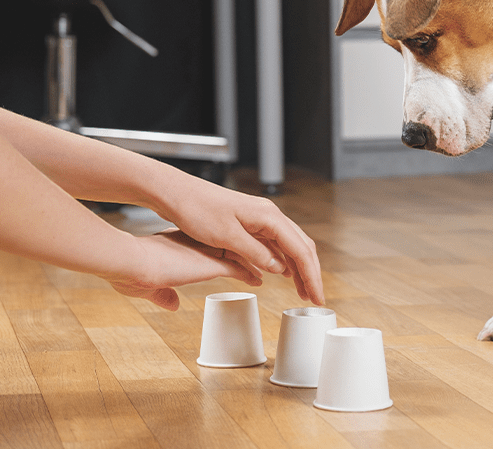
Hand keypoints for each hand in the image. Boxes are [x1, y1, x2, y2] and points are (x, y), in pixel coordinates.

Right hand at [103, 229, 263, 310]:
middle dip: (246, 253)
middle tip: (259, 260)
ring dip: (253, 263)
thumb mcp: (146, 285)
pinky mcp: (212, 263)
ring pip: (239, 254)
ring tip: (265, 271)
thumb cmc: (130, 270)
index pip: (210, 245)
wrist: (132, 260)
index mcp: (181, 242)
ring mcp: (207, 251)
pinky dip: (251, 273)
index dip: (222, 250)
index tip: (231, 255)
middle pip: (230, 246)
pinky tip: (260, 279)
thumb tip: (172, 305)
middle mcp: (198, 244)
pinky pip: (239, 266)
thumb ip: (161, 295)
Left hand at [147, 179, 323, 305]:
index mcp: (268, 217)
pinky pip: (274, 244)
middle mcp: (269, 215)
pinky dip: (282, 261)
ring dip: (298, 269)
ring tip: (302, 291)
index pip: (300, 250)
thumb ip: (256, 253)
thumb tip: (280, 269)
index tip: (317, 297)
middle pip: (301, 247)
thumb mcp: (226, 237)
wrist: (176, 193)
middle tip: (314, 299)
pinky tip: (283, 274)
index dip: (311, 276)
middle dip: (310, 274)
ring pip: (289, 246)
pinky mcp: (249, 223)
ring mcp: (260, 218)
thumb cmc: (197, 210)